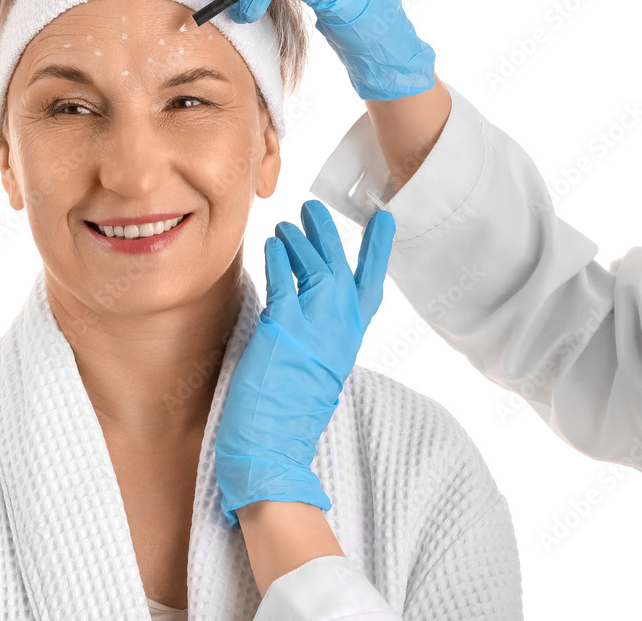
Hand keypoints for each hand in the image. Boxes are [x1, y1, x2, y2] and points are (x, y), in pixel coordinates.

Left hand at [215, 200, 394, 526]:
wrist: (272, 449)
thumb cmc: (288, 415)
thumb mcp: (316, 372)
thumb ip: (319, 339)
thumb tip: (306, 311)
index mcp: (348, 341)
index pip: (371, 287)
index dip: (378, 251)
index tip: (385, 219)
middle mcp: (338, 330)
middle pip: (341, 267)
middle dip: (329, 233)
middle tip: (314, 207)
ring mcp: (313, 327)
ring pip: (313, 266)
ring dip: (299, 239)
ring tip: (288, 221)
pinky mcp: (283, 328)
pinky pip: (283, 280)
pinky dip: (278, 258)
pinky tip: (271, 244)